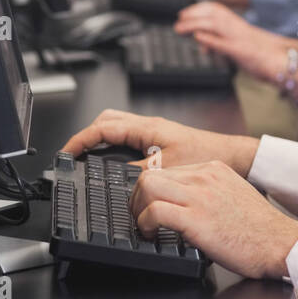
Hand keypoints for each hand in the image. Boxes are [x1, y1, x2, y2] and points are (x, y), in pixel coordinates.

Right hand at [61, 109, 259, 176]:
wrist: (231, 157)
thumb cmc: (206, 157)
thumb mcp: (167, 170)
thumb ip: (139, 172)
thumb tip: (116, 178)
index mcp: (147, 128)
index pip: (103, 127)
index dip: (80, 139)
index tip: (66, 151)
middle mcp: (149, 125)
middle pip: (106, 120)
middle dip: (86, 134)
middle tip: (73, 152)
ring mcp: (153, 131)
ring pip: (116, 125)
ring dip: (99, 137)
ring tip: (87, 154)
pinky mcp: (159, 139)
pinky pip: (127, 135)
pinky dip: (113, 143)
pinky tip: (113, 159)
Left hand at [130, 161, 297, 278]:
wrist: (279, 243)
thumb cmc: (258, 228)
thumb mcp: (233, 194)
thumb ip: (210, 191)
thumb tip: (185, 202)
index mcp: (212, 170)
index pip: (166, 168)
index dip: (150, 189)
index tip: (147, 204)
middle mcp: (204, 177)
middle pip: (150, 174)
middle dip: (136, 197)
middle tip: (139, 216)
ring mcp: (200, 195)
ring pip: (147, 186)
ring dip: (137, 208)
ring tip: (143, 225)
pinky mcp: (196, 217)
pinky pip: (155, 211)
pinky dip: (145, 223)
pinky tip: (150, 234)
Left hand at [174, 2, 293, 80]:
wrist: (286, 64)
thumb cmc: (266, 59)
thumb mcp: (241, 49)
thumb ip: (222, 45)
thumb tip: (203, 45)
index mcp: (241, 27)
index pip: (218, 10)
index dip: (199, 9)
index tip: (185, 12)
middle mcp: (239, 29)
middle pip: (213, 14)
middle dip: (193, 14)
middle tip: (178, 19)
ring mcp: (240, 39)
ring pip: (214, 25)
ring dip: (194, 25)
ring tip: (179, 28)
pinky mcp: (242, 52)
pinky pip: (224, 43)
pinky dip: (210, 39)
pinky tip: (198, 37)